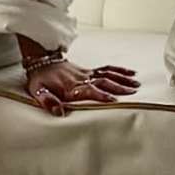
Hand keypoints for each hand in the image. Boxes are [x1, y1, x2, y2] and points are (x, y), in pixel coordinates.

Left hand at [17, 46, 135, 112]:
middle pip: (102, 81)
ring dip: (122, 79)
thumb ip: (48, 102)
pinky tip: (130, 72)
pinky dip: (119, 70)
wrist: (40, 61)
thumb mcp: (38, 91)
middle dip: (118, 87)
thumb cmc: (40, 80)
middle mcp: (81, 79)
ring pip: (107, 75)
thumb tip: (58, 112)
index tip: (113, 100)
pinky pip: (106, 69)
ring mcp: (86, 74)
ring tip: (136, 84)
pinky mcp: (89, 70)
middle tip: (132, 93)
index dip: (100, 95)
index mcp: (70, 87)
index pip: (88, 90)